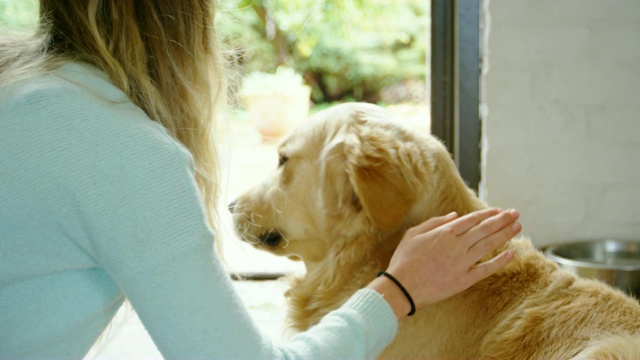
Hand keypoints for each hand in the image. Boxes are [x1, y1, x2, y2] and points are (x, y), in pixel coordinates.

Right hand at [367, 208, 520, 318]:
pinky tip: (511, 253)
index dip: (487, 214)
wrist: (402, 288)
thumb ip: (434, 222)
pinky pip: (486, 269)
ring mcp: (462, 263)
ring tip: (518, 227)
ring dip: (505, 235)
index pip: (472, 219)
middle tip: (516, 213)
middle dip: (502, 220)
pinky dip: (500, 261)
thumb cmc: (404, 260)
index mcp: (445, 232)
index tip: (499, 211)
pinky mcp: (464, 280)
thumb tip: (455, 215)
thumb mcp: (413, 234)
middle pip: (485, 229)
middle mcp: (457, 245)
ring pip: (489, 245)